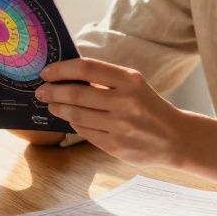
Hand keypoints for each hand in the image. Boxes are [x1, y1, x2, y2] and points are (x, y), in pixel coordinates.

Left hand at [36, 58, 187, 166]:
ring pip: (76, 115)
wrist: (175, 138)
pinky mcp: (115, 146)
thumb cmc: (149, 106)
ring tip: (51, 105)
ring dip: (58, 109)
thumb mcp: (134, 84)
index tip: (46, 72)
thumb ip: (105, 79)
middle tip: (41, 91)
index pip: (87, 69)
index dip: (61, 69)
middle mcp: (125, 102)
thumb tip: (67, 75)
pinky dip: (73, 123)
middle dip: (52, 92)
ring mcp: (120, 126)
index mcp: (130, 80)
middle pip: (76, 94)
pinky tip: (70, 119)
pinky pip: (84, 132)